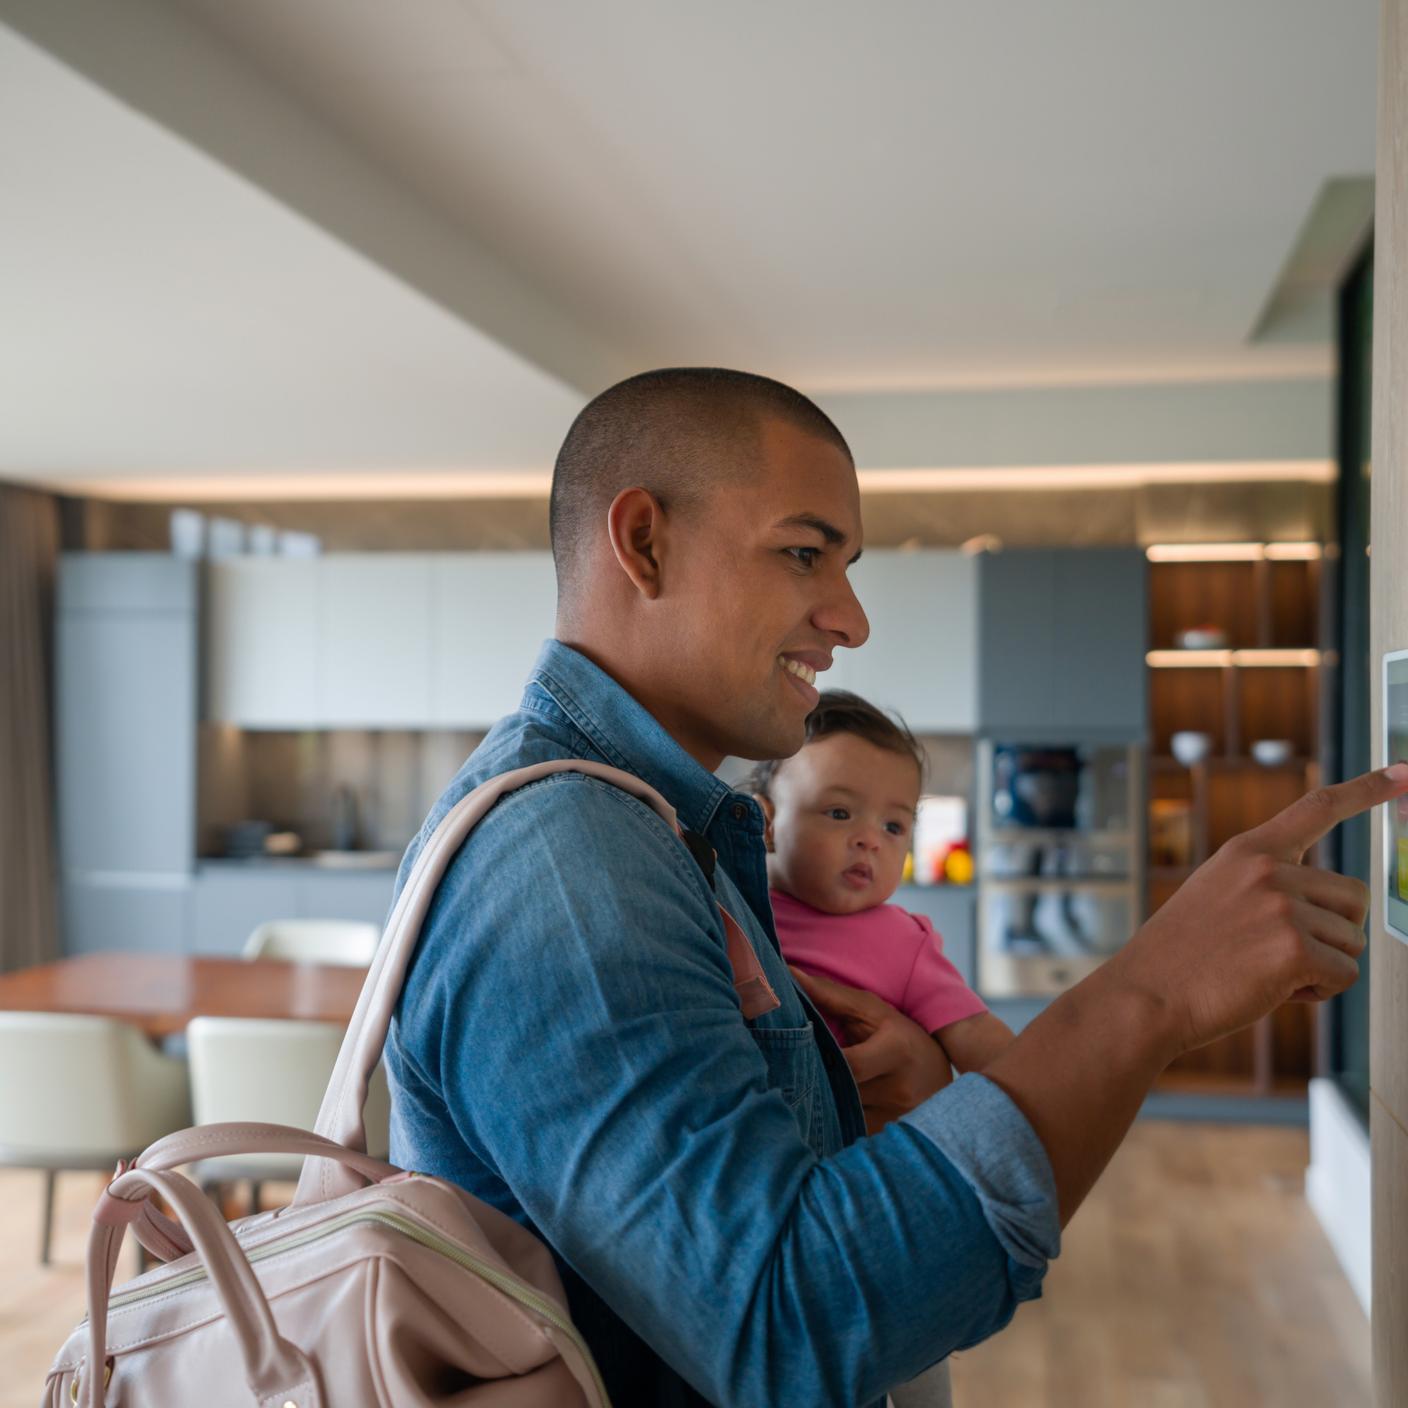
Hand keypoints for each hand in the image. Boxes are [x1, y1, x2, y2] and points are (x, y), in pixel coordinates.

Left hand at [789, 967, 952, 1133]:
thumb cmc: (901, 1038)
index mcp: (896, 1051)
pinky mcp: (886, 1137)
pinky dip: (831, 1119)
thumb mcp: (873, 1012)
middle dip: (811, 1081)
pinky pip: (847, 1132)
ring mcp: (895, 1119)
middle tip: (783, 1070)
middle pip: (840, 1091)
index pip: (848, 1064)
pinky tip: (821, 1108)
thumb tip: (789, 974)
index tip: (793, 1050)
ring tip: (801, 1086)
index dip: (816, 1059)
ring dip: (819, 1102)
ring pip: (840, 1114)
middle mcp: (899, 1090)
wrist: (940, 1082)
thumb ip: (830, 995)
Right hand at [1111, 764, 1407, 1060]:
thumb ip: (1267, 885)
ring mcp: (1281, 906)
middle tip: (1281, 952)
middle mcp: (1268, 870)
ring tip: (1267, 971)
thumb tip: (1328, 909)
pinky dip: (1321, 992)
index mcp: (1248, 851)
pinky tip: (1276, 990)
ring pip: (1352, 940)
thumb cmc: (1180, 956)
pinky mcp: (1294, 948)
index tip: (1405, 770)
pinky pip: (1346, 975)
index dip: (1368, 789)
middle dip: (1333, 932)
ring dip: (1323, 965)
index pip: (1317, 807)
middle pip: (1354, 896)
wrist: (1145, 994)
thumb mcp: (1216, 894)